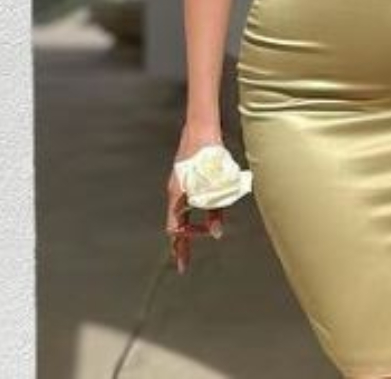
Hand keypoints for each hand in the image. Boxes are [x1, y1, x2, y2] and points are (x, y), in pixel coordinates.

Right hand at [165, 124, 226, 274]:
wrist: (200, 127)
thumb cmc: (208, 152)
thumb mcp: (215, 183)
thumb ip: (216, 208)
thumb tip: (217, 232)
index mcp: (178, 194)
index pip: (175, 228)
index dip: (182, 244)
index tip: (191, 254)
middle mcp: (174, 191)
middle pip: (174, 224)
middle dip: (178, 244)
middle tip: (182, 263)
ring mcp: (178, 184)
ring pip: (178, 214)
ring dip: (183, 230)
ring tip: (186, 246)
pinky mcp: (184, 178)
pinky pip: (182, 203)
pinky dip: (187, 216)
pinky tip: (194, 219)